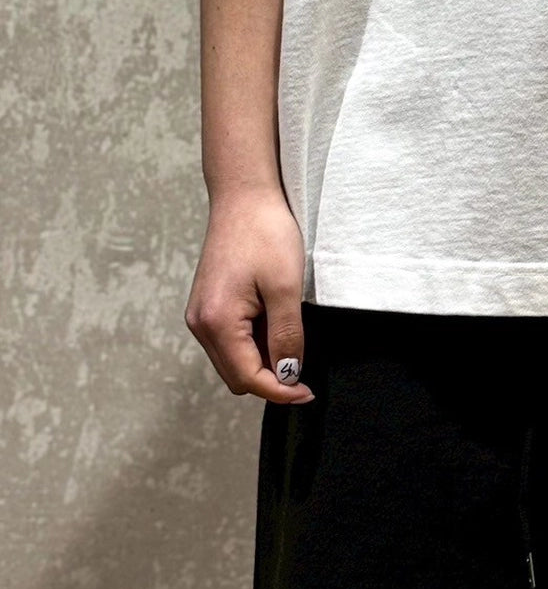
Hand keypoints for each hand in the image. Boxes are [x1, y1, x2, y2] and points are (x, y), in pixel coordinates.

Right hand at [184, 188, 315, 404]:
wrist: (244, 195)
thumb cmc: (265, 233)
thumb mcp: (286, 287)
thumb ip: (286, 335)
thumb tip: (288, 375)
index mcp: (216, 322)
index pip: (248, 378)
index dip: (280, 391)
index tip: (307, 392)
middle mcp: (200, 324)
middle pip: (237, 376)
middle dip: (271, 378)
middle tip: (304, 365)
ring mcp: (200, 315)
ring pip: (233, 360)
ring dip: (263, 360)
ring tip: (290, 334)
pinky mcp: (208, 305)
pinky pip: (231, 340)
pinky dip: (254, 343)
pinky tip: (275, 321)